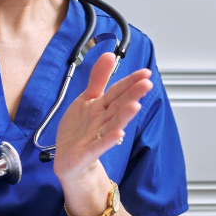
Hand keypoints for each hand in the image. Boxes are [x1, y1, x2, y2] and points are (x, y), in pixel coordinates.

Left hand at [52, 52, 152, 183]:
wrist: (69, 160)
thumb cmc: (80, 131)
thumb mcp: (86, 100)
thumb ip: (98, 79)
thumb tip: (109, 55)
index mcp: (102, 107)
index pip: (118, 92)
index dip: (130, 82)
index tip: (146, 73)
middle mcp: (103, 121)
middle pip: (119, 106)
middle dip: (132, 95)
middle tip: (146, 84)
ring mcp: (97, 137)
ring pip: (112, 124)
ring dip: (124, 116)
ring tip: (134, 105)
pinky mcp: (88, 153)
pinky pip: (99, 145)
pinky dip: (108, 140)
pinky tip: (119, 134)